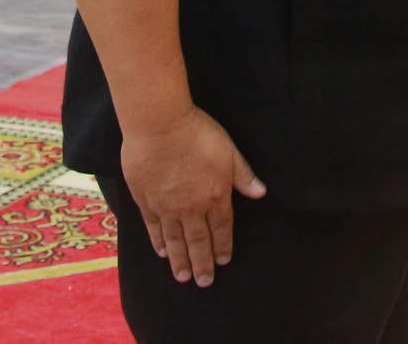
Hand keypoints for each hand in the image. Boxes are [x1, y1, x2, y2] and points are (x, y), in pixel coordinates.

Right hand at [120, 106, 266, 287]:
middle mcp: (191, 208)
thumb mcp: (229, 151)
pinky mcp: (146, 200)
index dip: (223, 246)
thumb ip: (243, 175)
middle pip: (198, 241)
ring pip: (175, 240)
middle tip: (204, 282)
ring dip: (180, 260)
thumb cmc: (198, 133)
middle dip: (202, 263)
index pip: (221, 228)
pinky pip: (153, 228)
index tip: (223, 261)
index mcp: (215, 196)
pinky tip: (162, 252)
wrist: (160, 126)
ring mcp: (167, 206)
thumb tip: (261, 193)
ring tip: (183, 277)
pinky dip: (158, 242)